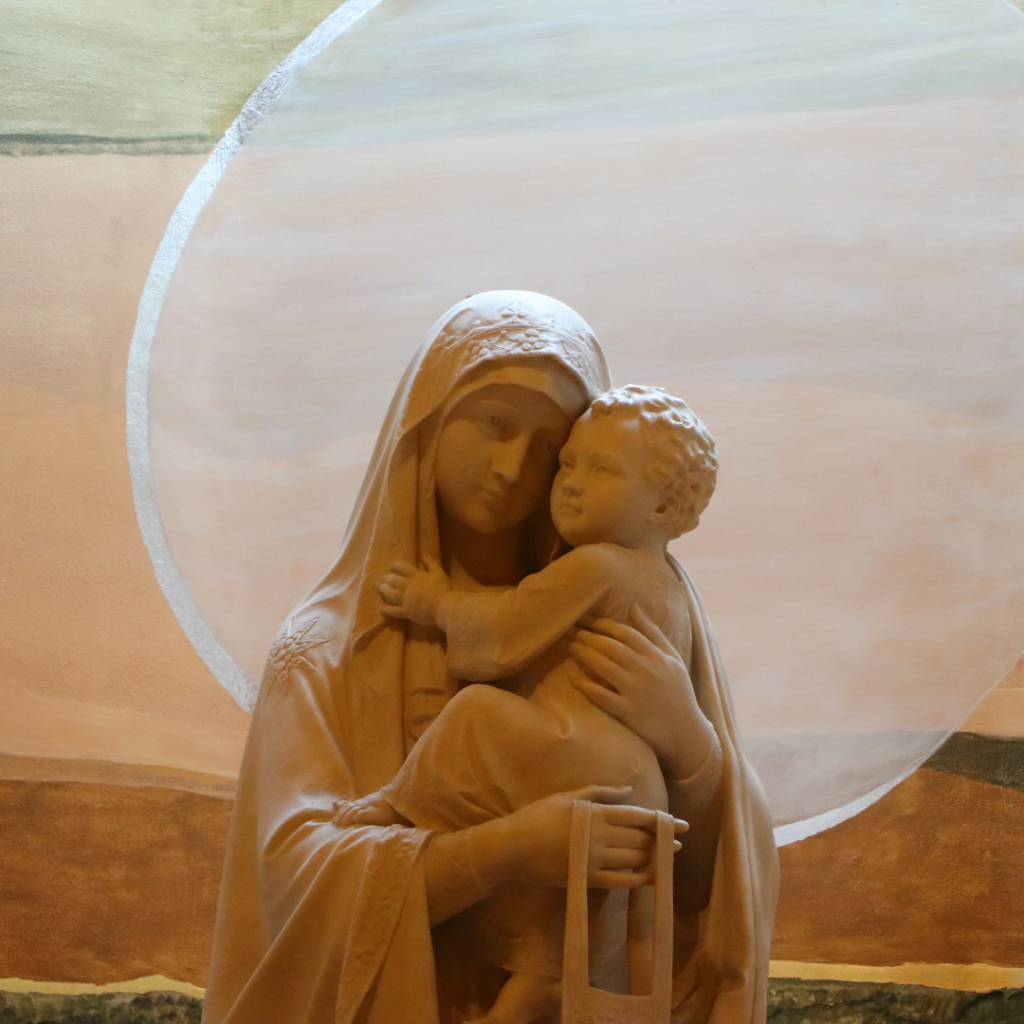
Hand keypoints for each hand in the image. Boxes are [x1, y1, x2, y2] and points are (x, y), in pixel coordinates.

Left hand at [377, 555, 450, 625]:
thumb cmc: (443, 589)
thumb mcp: (438, 572)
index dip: (396, 566)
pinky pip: (395, 611)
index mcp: (417, 577)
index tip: (391, 566)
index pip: (404, 569)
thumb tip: (424, 552)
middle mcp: (409, 587)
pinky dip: (388, 610)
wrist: (443, 606)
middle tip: (380, 577)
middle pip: (395, 581)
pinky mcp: (407, 612)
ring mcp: (407, 600)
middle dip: (387, 578)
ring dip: (384, 590)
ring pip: (392, 593)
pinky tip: (382, 609)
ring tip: (378, 587)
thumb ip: (430, 562)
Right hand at [475, 785, 687, 889]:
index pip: (637, 817)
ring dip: (655, 857)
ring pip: (633, 859)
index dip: (662, 821)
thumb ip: (600, 792)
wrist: (513, 847)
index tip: (682, 824)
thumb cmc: (538, 816)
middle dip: (663, 841)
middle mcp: (598, 836)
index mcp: (595, 813)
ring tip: (670, 856)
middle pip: (640, 839)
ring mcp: (593, 859)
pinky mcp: (586, 878)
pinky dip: (640, 879)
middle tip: (680, 842)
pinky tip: (653, 877)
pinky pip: (620, 881)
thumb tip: (629, 790)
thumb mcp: (568, 797)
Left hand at [569, 607, 716, 779]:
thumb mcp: (673, 658)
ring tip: (572, 647)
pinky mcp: (629, 713)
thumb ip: (653, 634)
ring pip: (605, 667)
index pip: (628, 634)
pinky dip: (588, 688)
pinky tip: (574, 680)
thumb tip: (634, 608)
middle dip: (591, 637)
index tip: (592, 622)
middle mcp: (646, 671)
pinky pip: (604, 697)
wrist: (687, 732)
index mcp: (657, 657)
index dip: (606, 626)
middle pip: (612, 648)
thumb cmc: (678, 692)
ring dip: (585, 655)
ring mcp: (637, 692)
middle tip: (575, 632)